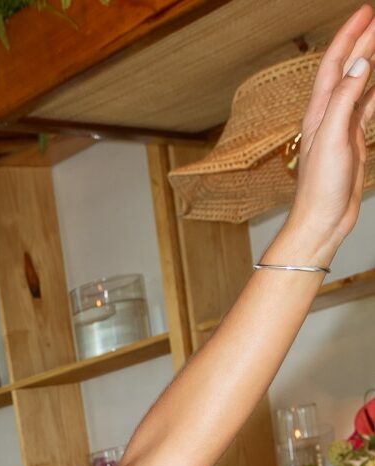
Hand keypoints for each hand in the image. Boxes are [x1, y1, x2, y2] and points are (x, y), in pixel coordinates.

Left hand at [280, 6, 374, 260]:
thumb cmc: (320, 187)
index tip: (366, 12)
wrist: (322, 221)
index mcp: (319, 110)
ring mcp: (341, 127)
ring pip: (360, 84)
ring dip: (371, 61)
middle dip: (363, 40)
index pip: (336, 62)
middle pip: (349, 68)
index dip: (349, 35)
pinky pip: (367, 107)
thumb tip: (359, 65)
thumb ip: (345, 100)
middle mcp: (328, 114)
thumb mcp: (332, 138)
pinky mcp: (352, 142)